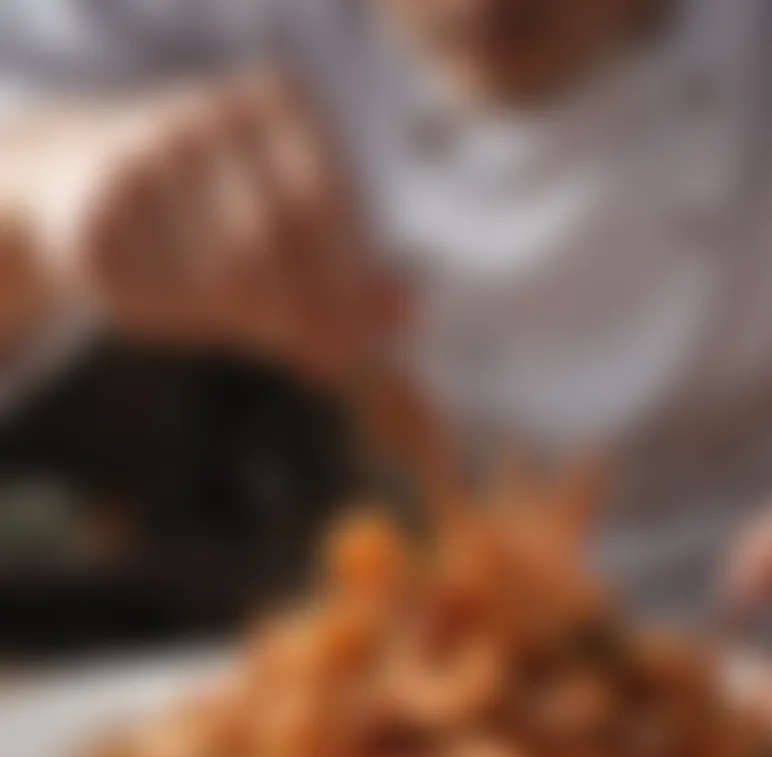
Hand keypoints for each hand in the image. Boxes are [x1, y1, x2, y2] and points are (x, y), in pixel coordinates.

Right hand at [2, 69, 404, 376]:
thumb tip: (409, 312)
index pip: (320, 201)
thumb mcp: (297, 243)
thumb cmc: (219, 220)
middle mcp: (209, 114)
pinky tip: (182, 307)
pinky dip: (184, 320)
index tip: (358, 343)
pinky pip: (159, 293)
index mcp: (276, 104)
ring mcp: (143, 152)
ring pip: (218, 275)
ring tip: (254, 325)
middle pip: (269, 236)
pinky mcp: (92, 207)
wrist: (86, 182)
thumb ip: (354, 277)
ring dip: (251, 322)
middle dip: (309, 311)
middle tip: (331, 362)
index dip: (347, 281)